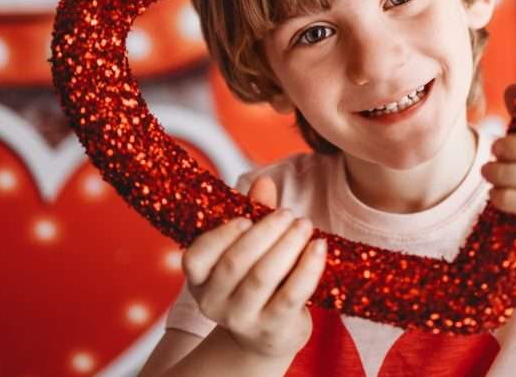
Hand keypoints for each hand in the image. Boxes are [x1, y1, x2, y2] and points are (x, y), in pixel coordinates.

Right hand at [181, 176, 326, 359]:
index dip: (220, 236)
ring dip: (287, 245)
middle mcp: (214, 303)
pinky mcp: (273, 329)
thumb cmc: (255, 278)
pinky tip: (319, 246)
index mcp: (200, 279)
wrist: (268, 334)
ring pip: (262, 278)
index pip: (195, 257)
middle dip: (264, 232)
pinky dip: (308, 267)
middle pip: (235, 263)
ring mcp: (243, 320)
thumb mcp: (248, 247)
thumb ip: (253, 213)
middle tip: (289, 214)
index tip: (246, 217)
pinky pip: (292, 295)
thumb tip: (263, 181)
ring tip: (304, 224)